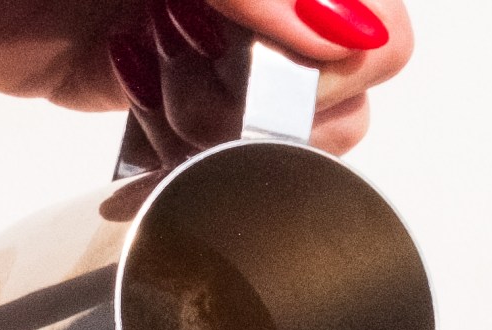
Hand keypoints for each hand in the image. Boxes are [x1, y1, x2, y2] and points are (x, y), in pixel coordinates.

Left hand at [0, 0, 411, 163]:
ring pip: (276, 116)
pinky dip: (181, 153)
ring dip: (232, 125)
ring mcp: (184, 22)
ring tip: (158, 87)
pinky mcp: (118, 74)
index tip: (270, 50)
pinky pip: (191, 141)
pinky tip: (139, 113)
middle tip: (194, 67)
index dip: (340, 46)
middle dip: (284, 91)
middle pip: (345, 68)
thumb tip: (344, 28)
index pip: (373, 12)